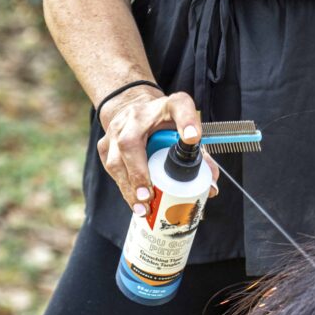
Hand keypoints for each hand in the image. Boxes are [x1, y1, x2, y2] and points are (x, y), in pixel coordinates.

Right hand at [97, 87, 219, 216]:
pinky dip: (124, 187)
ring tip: (143, 208)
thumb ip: (202, 154)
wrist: (134, 109)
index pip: (179, 108)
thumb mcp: (187, 132)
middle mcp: (136, 116)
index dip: (187, 121)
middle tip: (149, 196)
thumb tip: (210, 187)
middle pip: (131, 142)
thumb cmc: (165, 122)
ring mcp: (115, 130)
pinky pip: (112, 168)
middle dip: (139, 172)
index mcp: (167, 107)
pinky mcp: (104, 145)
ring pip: (116, 160)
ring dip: (129, 187)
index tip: (193, 137)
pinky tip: (135, 203)